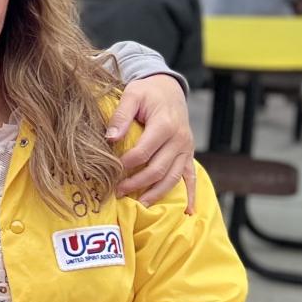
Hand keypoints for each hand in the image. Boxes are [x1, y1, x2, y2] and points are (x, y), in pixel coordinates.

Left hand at [108, 73, 196, 211]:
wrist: (169, 89)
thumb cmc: (148, 92)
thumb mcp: (133, 94)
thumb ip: (121, 115)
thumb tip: (110, 138)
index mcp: (165, 125)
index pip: (143, 152)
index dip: (125, 164)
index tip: (110, 172)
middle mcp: (179, 140)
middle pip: (157, 169)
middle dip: (136, 184)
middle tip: (117, 192)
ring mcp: (186, 149)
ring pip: (173, 178)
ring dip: (156, 193)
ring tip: (139, 205)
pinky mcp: (188, 155)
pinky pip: (191, 177)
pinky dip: (191, 195)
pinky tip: (188, 212)